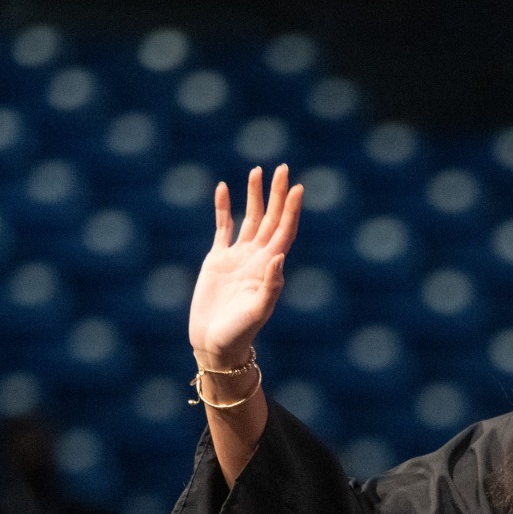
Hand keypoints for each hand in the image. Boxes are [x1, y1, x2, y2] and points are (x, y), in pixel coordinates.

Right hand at [188, 165, 303, 366]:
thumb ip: (270, 286)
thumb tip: (279, 256)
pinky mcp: (217, 260)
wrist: (215, 346)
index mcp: (269, 268)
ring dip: (253, 195)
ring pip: (248, 219)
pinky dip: (222, 208)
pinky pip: (221, 228)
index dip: (291, 210)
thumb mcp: (257, 312)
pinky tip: (223, 189)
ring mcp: (237, 258)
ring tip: (257, 171)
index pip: (284, 232)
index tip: (297, 187)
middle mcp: (256, 258)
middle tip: (282, 167)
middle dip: (276, 194)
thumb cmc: (239, 334)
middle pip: (269, 218)